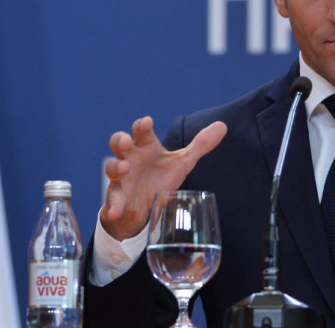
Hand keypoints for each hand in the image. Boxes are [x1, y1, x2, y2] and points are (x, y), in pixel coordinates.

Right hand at [100, 116, 226, 240]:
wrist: (145, 207)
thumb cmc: (161, 177)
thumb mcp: (182, 162)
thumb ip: (200, 145)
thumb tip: (222, 126)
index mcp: (146, 147)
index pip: (141, 131)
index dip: (142, 126)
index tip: (147, 123)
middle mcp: (131, 158)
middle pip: (119, 143)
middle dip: (121, 140)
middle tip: (127, 142)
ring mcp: (122, 178)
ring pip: (112, 168)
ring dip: (116, 167)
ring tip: (124, 169)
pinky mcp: (118, 198)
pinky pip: (114, 201)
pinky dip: (114, 206)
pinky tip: (115, 211)